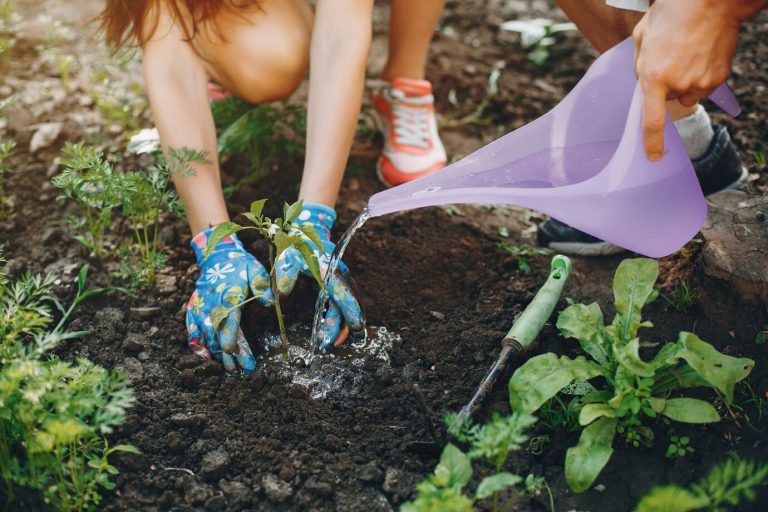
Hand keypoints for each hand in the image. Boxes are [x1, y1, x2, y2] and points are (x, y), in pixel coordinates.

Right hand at [186, 228, 273, 373]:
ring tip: (228, 370)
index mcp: (228, 297)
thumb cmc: (240, 266)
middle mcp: (211, 306)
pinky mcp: (192, 310)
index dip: (233, 341)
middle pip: (219, 335)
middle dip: (229, 356)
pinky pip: (191, 330)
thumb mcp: (255, 269)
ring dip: (217, 354)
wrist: (215, 257)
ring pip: (206, 336)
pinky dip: (196, 345)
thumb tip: (270, 303)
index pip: (229, 323)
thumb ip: (262, 285)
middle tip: (240, 372)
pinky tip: (205, 358)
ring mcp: (200, 309)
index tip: (239, 356)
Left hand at [275, 202, 363, 349]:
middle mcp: (340, 276)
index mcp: (330, 271)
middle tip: (333, 345)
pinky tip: (332, 327)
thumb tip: (282, 293)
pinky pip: (342, 301)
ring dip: (342, 323)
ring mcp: (341, 278)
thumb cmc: (296, 244)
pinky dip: (340, 315)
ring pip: (348, 305)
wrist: (307, 228)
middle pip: (348, 305)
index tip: (345, 332)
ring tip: (332, 341)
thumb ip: (285, 275)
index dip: (345, 316)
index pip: (343, 296)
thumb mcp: (287, 258)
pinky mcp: (337, 281)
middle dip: (343, 326)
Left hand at [633, 0, 742, 160]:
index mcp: (653, 76)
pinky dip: (699, 76)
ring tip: (685, 54)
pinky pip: (702, 87)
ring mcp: (701, 83)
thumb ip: (638, 66)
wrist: (711, 2)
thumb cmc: (672, 14)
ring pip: (685, 95)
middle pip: (667, 101)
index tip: (653, 157)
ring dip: (682, 82)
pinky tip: (699, 55)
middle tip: (669, 59)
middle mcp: (678, 85)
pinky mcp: (717, 79)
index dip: (652, 143)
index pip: (651, 120)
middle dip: (664, 86)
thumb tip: (643, 84)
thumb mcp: (641, 37)